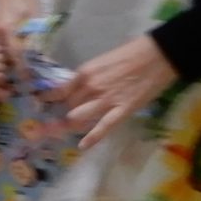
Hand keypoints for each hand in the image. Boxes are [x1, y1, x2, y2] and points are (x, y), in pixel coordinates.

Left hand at [54, 35, 176, 149]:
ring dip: (71, 125)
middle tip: (61, 120)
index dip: (49, 100)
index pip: (59, 91)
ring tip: (67, 130)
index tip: (41, 106)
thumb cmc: (132, 54)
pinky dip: (92, 138)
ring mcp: (106, 100)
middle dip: (64, 113)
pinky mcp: (123, 110)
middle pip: (69, 106)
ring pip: (78, 117)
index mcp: (85, 73)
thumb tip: (76, 88)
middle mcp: (91, 87)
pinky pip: (103, 127)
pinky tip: (82, 146)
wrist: (159, 54)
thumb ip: (88, 76)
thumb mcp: (102, 61)